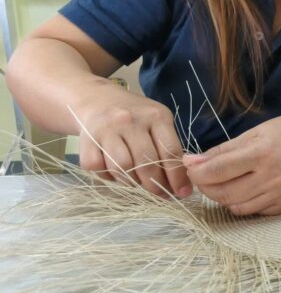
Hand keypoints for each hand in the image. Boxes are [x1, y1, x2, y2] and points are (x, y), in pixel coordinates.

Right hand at [73, 80, 188, 197]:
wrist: (95, 98)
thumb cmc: (135, 115)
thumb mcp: (157, 122)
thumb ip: (168, 148)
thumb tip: (181, 185)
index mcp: (156, 116)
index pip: (170, 151)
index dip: (177, 177)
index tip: (182, 193)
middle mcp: (131, 120)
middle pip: (146, 163)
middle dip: (155, 185)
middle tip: (159, 194)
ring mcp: (106, 129)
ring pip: (122, 168)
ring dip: (131, 182)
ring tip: (136, 181)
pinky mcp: (85, 139)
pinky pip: (98, 169)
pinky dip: (107, 177)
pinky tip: (114, 172)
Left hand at [183, 113, 280, 215]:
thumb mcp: (255, 132)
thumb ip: (222, 151)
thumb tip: (190, 162)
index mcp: (263, 153)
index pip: (217, 171)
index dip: (197, 173)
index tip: (191, 168)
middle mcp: (273, 177)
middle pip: (224, 193)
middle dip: (206, 187)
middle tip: (204, 177)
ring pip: (237, 207)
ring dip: (223, 197)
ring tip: (226, 182)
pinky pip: (255, 211)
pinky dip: (244, 202)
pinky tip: (248, 188)